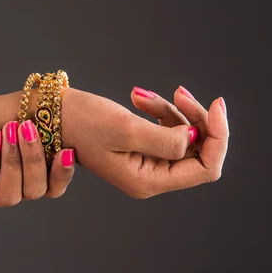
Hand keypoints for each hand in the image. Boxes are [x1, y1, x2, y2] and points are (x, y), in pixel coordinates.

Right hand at [62, 86, 228, 197]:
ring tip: (142, 96)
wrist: (53, 116)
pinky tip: (139, 98)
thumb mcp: (125, 129)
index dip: (217, 136)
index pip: (205, 168)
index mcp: (148, 181)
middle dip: (194, 118)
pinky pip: (166, 129)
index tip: (216, 103)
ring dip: (172, 111)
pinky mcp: (141, 147)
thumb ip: (166, 139)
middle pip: (197, 150)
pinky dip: (160, 111)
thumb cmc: (81, 123)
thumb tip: (193, 137)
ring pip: (182, 136)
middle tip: (178, 91)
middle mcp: (151, 177)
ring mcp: (146, 163)